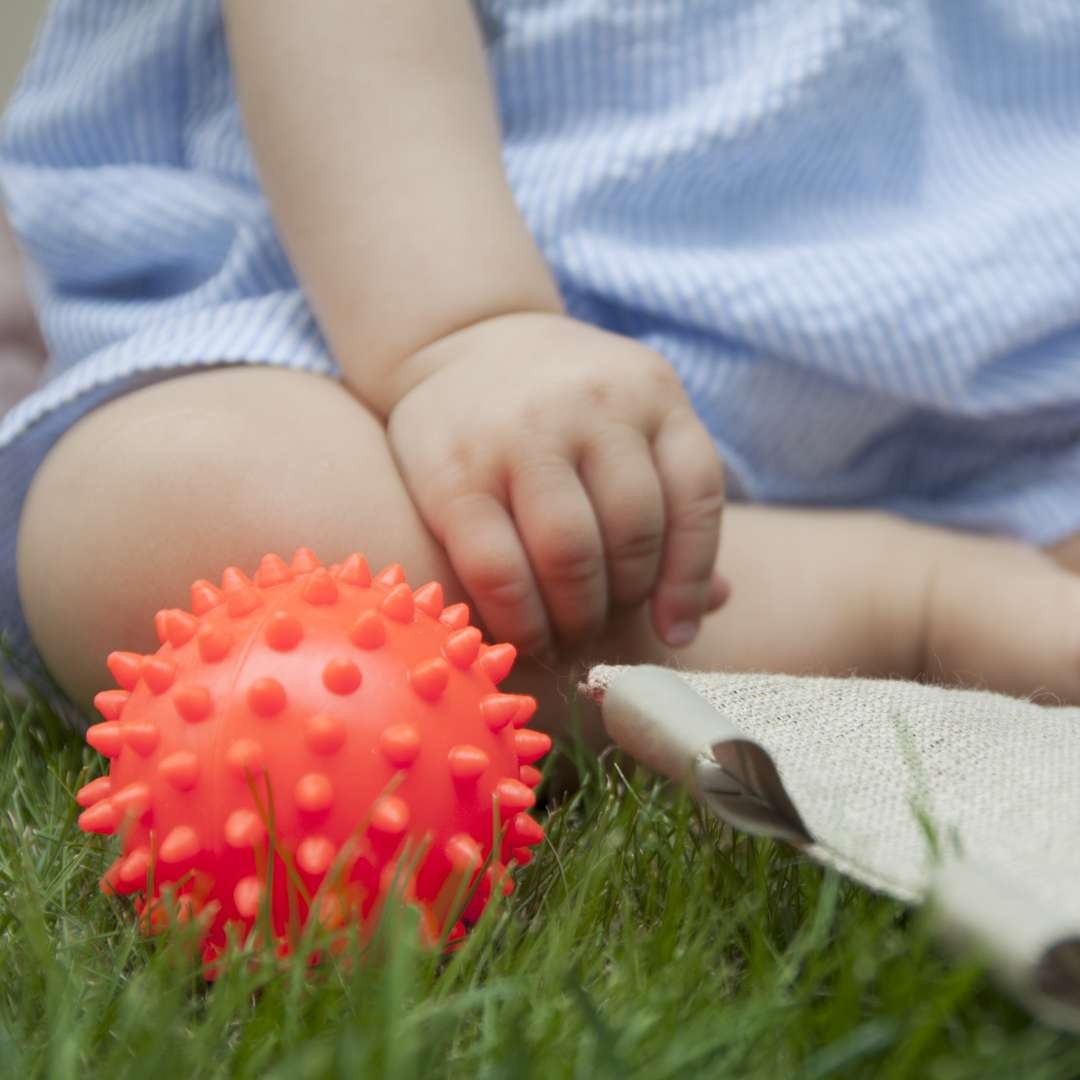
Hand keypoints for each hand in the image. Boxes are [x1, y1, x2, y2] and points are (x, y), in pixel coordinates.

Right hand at [386, 312, 726, 656]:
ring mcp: (519, 435)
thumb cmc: (565, 407)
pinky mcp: (453, 475)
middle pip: (633, 534)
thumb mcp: (633, 425)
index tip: (676, 631)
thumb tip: (717, 602)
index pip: (696, 498)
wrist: (463, 340)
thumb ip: (673, 505)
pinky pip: (498, 568)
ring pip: (569, 556)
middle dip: (623, 600)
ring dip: (575, 617)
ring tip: (566, 634)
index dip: (690, 579)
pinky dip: (519, 619)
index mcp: (653, 392)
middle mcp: (592, 405)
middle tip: (602, 625)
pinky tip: (524, 634)